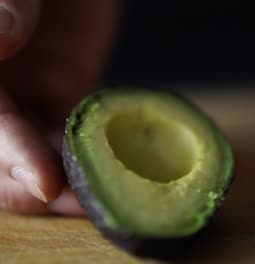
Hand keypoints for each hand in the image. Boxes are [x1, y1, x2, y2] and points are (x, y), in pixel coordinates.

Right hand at [0, 0, 117, 214]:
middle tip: (84, 205)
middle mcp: (0, 97)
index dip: (13, 159)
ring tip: (110, 200)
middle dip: (40, 189)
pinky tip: (122, 173)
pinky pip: (80, 139)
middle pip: (6, 162)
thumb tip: (0, 36)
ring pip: (46, 157)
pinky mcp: (68, 101)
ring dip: (74, 184)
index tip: (45, 185)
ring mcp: (32, 102)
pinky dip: (97, 160)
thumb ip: (4, 5)